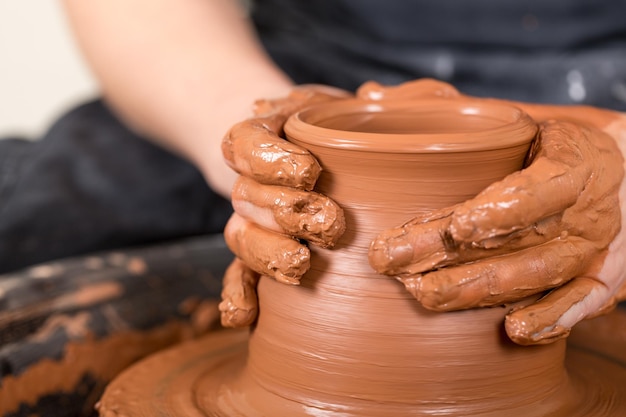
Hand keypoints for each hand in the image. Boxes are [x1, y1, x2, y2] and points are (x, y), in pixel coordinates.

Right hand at [218, 86, 349, 326]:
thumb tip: (377, 97)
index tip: (309, 171)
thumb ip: (371, 100)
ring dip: (268, 254)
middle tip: (329, 223)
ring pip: (241, 238)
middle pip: (248, 196)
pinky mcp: (258, 251)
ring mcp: (249, 219)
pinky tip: (243, 317)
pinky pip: (237, 274)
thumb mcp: (345, 104)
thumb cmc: (330, 130)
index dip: (270, 161)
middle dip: (286, 212)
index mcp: (260, 135)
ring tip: (301, 265)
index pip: (245, 143)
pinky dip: (237, 295)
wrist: (301, 155)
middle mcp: (247, 179)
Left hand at [367, 83, 625, 344]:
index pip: (543, 188)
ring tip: (422, 294)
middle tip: (391, 260)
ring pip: (538, 275)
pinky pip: (580, 303)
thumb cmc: (547, 145)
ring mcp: (592, 248)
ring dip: (479, 290)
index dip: (504, 209)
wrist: (621, 176)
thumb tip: (369, 95)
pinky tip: (513, 332)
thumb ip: (441, 105)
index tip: (459, 226)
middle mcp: (587, 210)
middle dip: (452, 256)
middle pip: (521, 239)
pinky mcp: (598, 278)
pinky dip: (552, 319)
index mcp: (574, 161)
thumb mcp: (512, 116)